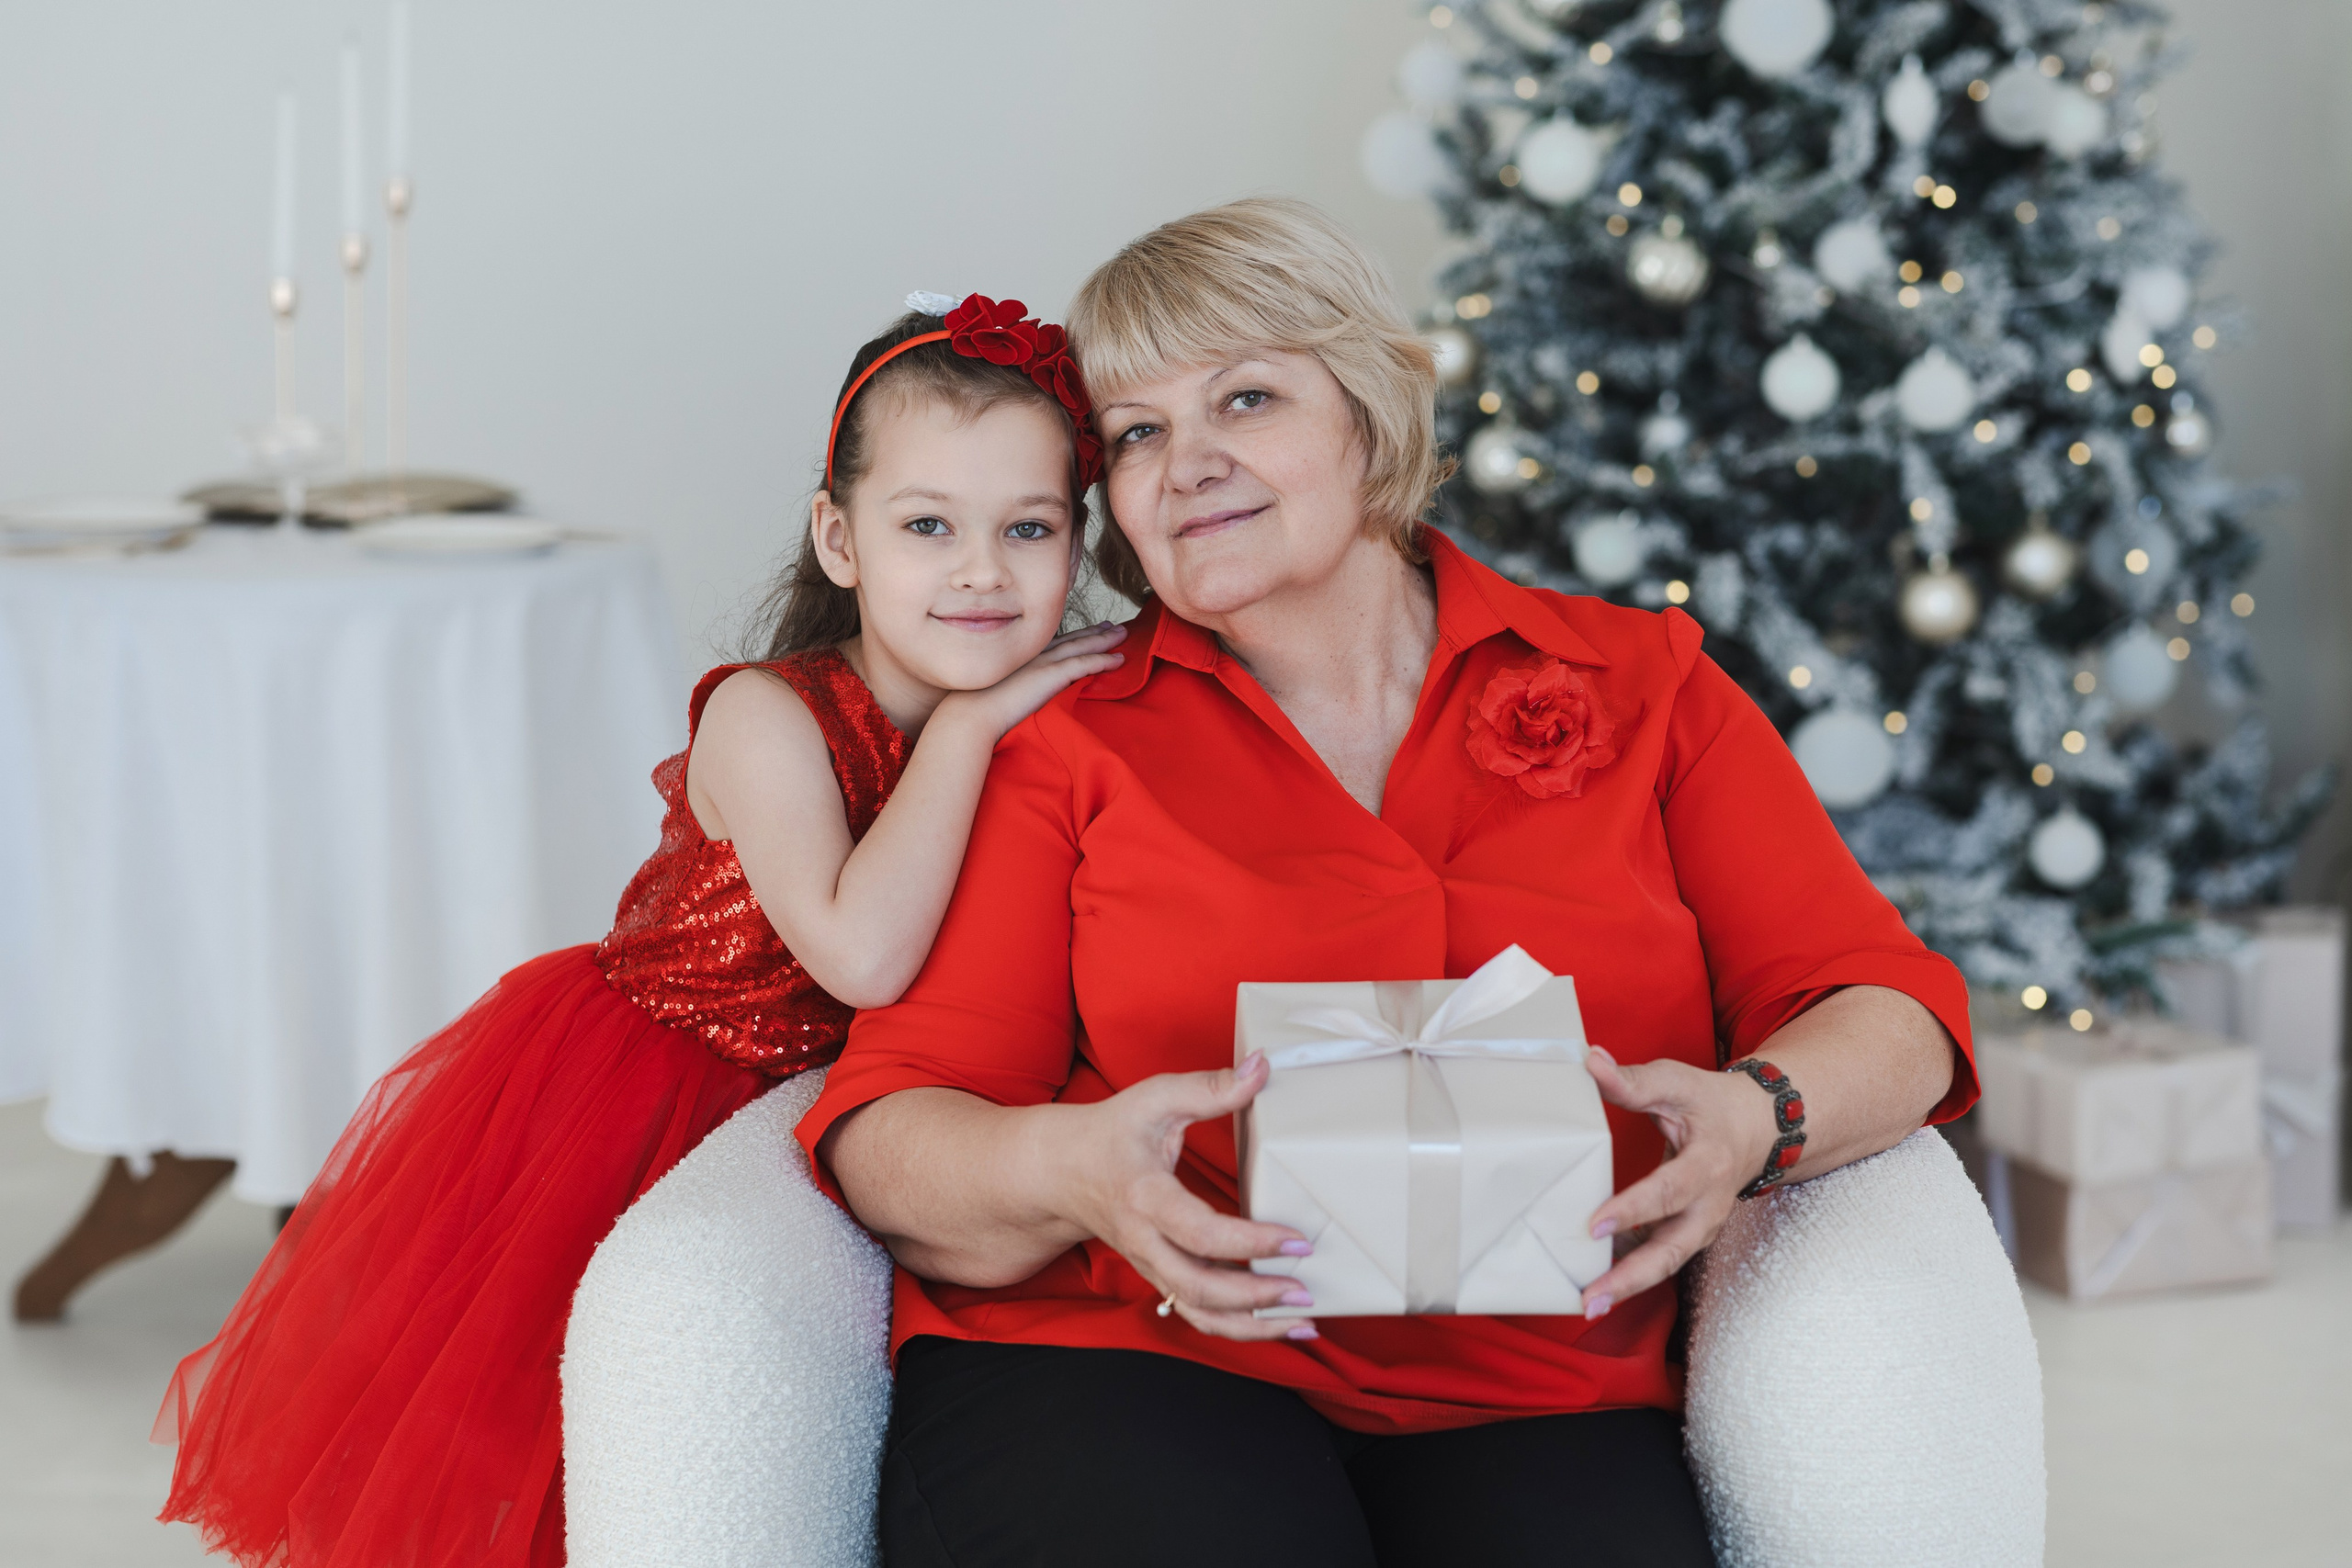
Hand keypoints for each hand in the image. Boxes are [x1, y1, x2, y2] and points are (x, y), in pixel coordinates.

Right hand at [942, 622, 1125, 740]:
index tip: (1087, 631)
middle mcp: (1033, 655)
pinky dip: (1103, 660)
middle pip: (1070, 639)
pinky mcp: (1051, 675)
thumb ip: (1011, 691)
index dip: (1072, 637)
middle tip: (1111, 626)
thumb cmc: (976, 711)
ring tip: (1122, 635)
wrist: (971, 715)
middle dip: (1092, 632)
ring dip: (1104, 640)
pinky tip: (1119, 660)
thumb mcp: (996, 695)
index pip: (1053, 644)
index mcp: (1020, 658)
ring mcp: (1043, 662)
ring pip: (1081, 647)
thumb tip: (1015, 699)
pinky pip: (1085, 664)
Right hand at [1052, 1053, 1320, 1342]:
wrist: (1059, 1171)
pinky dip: (1236, 1325)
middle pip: (1198, 1288)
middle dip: (1255, 1297)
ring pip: (1197, 1312)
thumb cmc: (1110, 1132)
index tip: (1297, 1241)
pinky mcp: (1158, 1275)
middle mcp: (1144, 1240)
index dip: (1251, 1242)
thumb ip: (1210, 1087)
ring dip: (1251, 1325)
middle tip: (1304, 1290)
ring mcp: (1150, 1264)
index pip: (1199, 1232)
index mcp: (1145, 1196)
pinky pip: (1196, 1311)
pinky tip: (1275, 1321)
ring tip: (1303, 1323)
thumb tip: (1261, 1069)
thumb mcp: (1155, 1098)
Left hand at [1577, 1048, 1779, 1318]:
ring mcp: (1702, 1225)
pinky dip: (1628, 1274)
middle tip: (1592, 1295)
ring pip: (1667, 1263)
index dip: (1633, 1209)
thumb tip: (1589, 1061)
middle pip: (1673, 1249)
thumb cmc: (1710, 1104)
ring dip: (1628, 1286)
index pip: (1669, 1191)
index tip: (1594, 1224)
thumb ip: (1633, 1081)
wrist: (1758, 1127)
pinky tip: (1593, 1283)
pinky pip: (1659, 1259)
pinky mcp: (1689, 1234)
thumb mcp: (1677, 1083)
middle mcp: (1709, 1204)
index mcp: (1708, 1164)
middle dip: (1632, 1276)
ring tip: (1588, 1305)